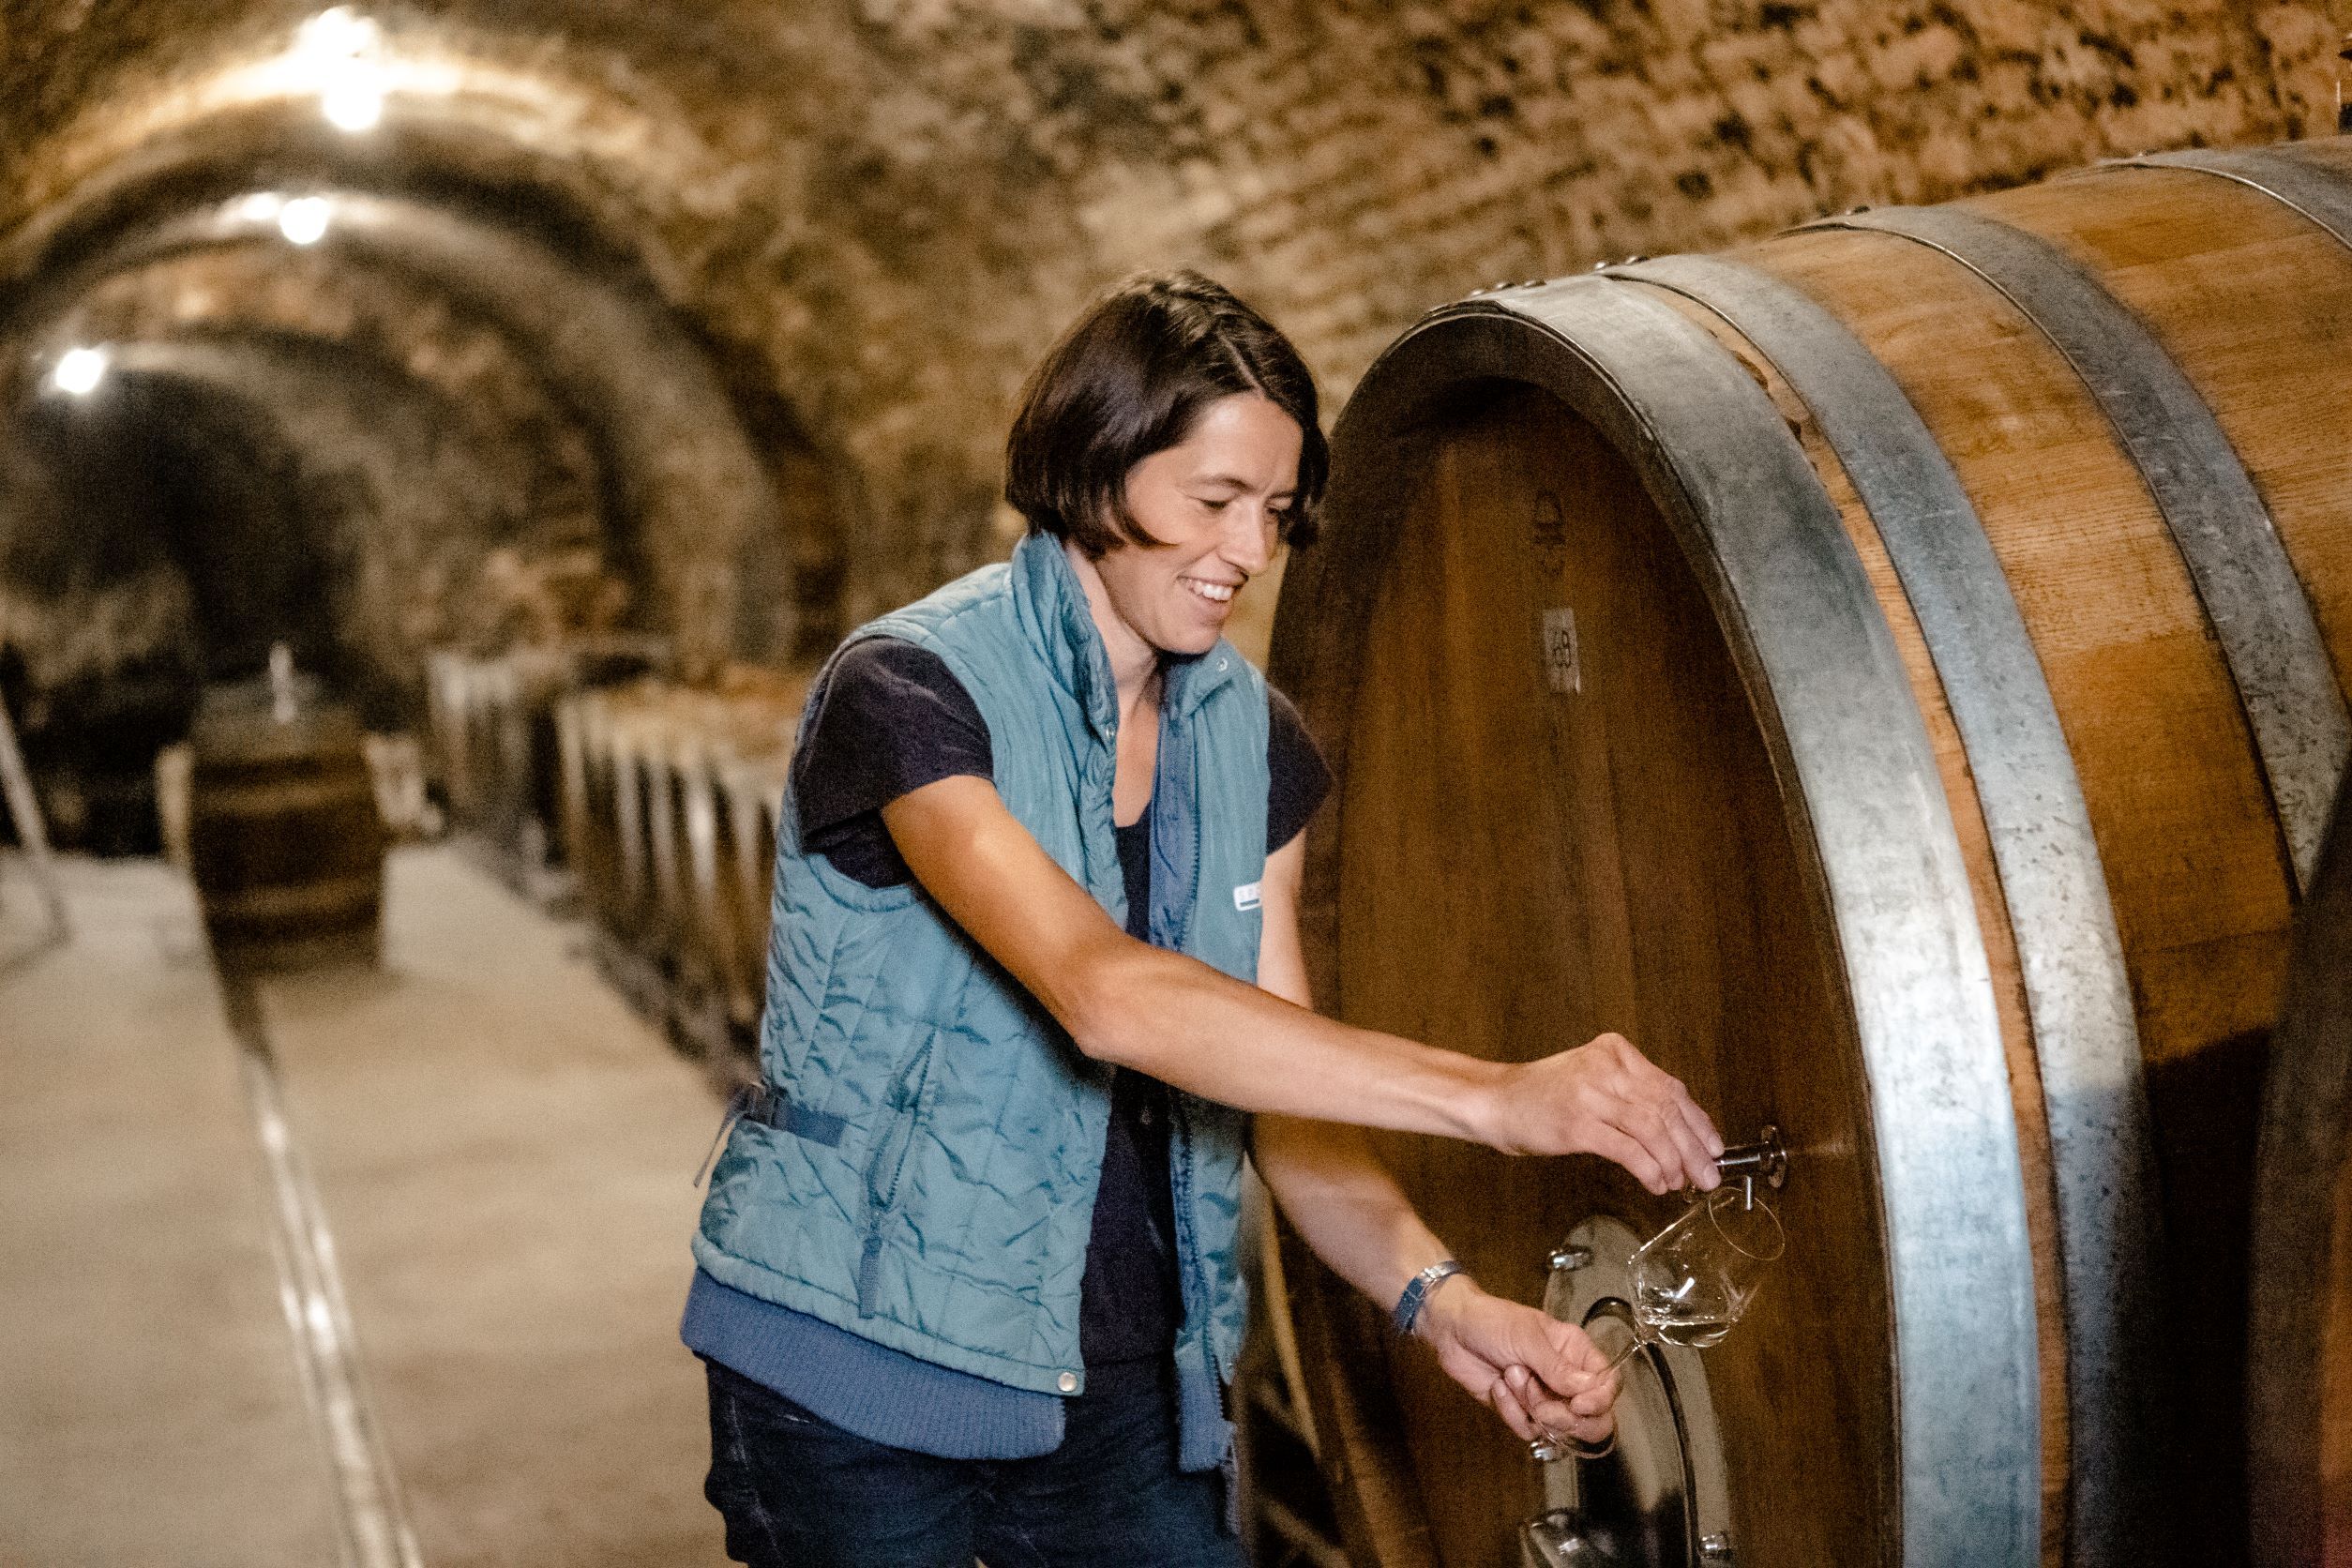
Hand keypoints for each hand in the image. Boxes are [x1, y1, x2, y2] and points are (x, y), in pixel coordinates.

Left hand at [1413, 1274, 1617, 1447]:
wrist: (1452, 1331)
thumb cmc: (1491, 1320)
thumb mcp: (1527, 1337)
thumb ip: (1558, 1367)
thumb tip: (1589, 1389)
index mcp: (1575, 1351)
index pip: (1608, 1385)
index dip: (1599, 1401)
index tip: (1578, 1404)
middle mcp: (1565, 1377)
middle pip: (1592, 1418)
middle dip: (1566, 1418)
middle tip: (1542, 1406)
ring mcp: (1544, 1397)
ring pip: (1558, 1427)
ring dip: (1531, 1407)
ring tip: (1511, 1376)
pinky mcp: (1521, 1410)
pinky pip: (1528, 1429)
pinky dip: (1511, 1412)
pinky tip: (1498, 1387)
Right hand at [1487, 1032, 1722, 1192]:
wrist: (1495, 1101)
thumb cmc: (1544, 1095)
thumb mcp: (1592, 1078)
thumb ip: (1631, 1093)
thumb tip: (1680, 1133)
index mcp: (1615, 1051)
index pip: (1671, 1088)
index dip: (1698, 1122)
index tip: (1714, 1147)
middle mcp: (1606, 1067)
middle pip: (1666, 1110)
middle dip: (1693, 1149)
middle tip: (1707, 1175)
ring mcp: (1591, 1094)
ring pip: (1653, 1130)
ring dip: (1673, 1163)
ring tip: (1681, 1183)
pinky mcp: (1578, 1124)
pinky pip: (1628, 1150)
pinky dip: (1649, 1170)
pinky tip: (1656, 1183)